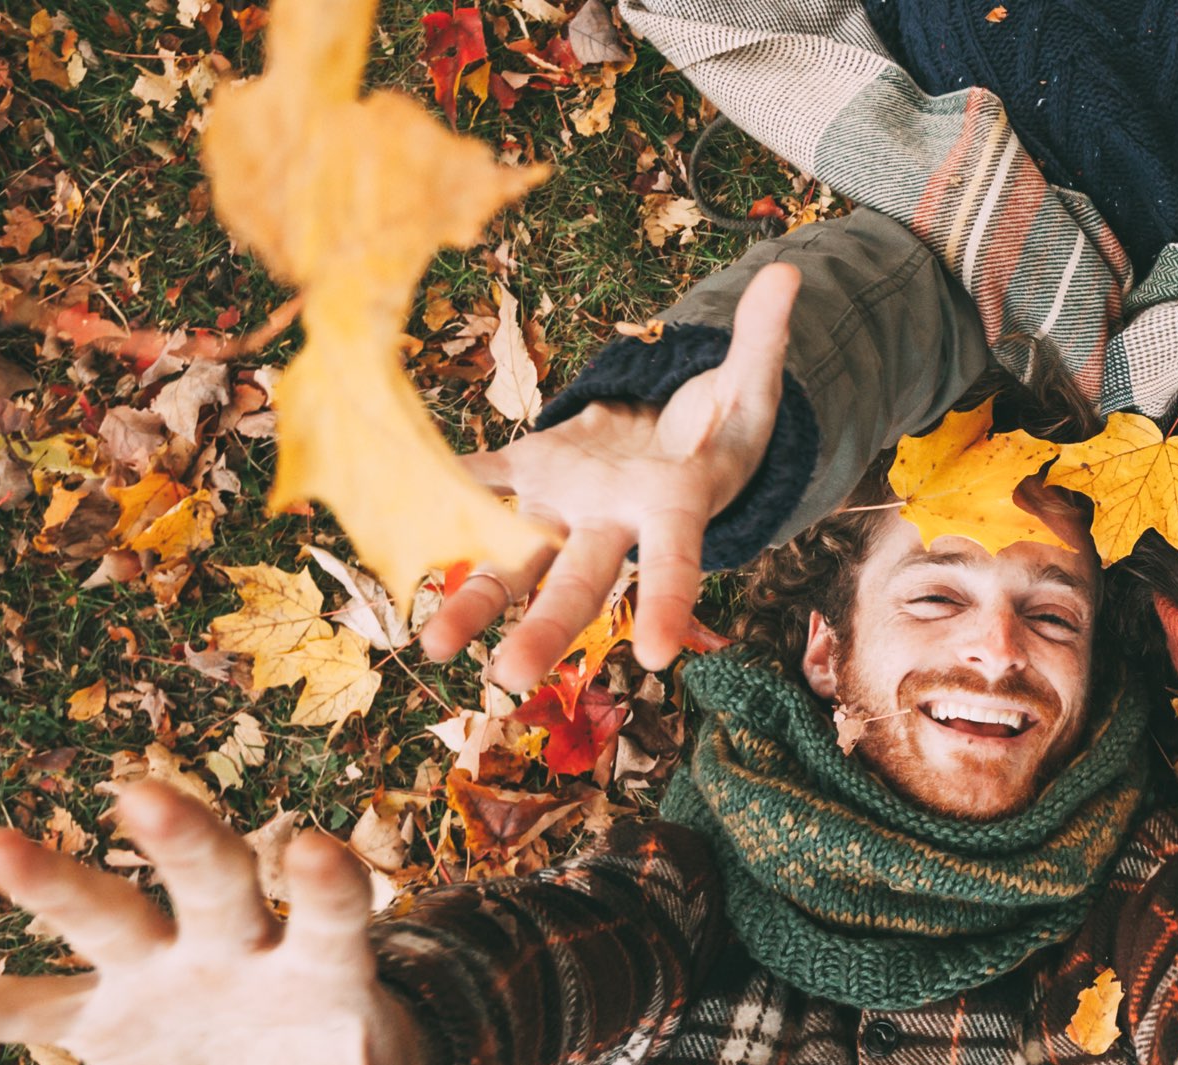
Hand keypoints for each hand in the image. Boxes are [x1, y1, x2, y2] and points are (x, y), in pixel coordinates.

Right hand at [0, 783, 446, 1064]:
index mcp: (323, 966)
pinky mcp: (101, 1013)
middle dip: (185, 842)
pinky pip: (20, 1011)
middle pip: (215, 882)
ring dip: (55, 884)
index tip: (317, 849)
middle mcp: (239, 944)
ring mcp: (163, 968)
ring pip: (110, 915)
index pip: (331, 913)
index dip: (325, 886)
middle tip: (145, 795)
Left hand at [420, 262, 803, 690]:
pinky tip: (389, 504)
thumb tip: (788, 273)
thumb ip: (764, 340)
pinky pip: (480, 482)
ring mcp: (564, 505)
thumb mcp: (752, 384)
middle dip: (544, 628)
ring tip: (433, 646)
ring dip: (473, 598)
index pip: (676, 562)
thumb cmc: (723, 425)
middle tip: (508, 678)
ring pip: (515, 560)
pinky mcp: (530, 473)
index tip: (654, 656)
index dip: (665, 604)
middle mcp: (611, 522)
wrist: (676, 439)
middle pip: (578, 581)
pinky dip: (437, 490)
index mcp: (674, 507)